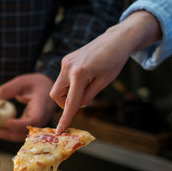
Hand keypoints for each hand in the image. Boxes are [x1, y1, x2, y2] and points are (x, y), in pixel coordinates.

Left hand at [0, 73, 56, 141]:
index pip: (34, 120)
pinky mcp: (32, 126)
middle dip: (9, 133)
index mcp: (42, 106)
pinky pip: (20, 133)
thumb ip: (5, 91)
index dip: (20, 124)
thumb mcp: (20, 82)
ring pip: (22, 135)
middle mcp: (42, 118)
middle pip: (26, 131)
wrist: (47, 88)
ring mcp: (37, 124)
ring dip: (7, 135)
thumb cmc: (34, 83)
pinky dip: (9, 132)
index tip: (6, 122)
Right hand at [51, 11, 161, 133]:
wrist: (116, 40)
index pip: (70, 102)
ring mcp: (65, 61)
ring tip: (87, 85)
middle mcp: (68, 67)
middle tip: (81, 100)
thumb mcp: (103, 83)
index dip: (65, 118)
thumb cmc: (114, 61)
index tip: (59, 131)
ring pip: (58, 86)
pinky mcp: (66, 59)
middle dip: (64, 102)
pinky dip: (71, 83)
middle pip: (56, 94)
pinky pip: (63, 77)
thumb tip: (76, 106)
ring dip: (68, 92)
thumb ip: (87, 97)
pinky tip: (86, 76)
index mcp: (79, 74)